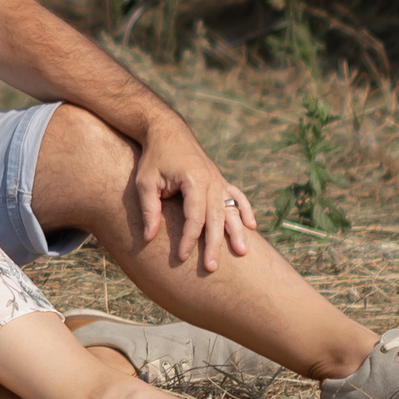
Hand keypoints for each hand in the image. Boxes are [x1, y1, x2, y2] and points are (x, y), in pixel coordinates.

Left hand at [130, 114, 253, 273]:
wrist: (167, 131)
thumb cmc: (154, 158)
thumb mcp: (146, 182)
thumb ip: (149, 209)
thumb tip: (148, 238)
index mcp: (194, 180)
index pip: (195, 217)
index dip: (189, 239)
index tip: (182, 257)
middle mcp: (212, 180)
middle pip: (216, 218)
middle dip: (215, 244)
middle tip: (212, 268)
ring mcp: (219, 179)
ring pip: (230, 209)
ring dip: (237, 231)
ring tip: (243, 252)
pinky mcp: (220, 179)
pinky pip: (237, 196)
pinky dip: (245, 210)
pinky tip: (252, 226)